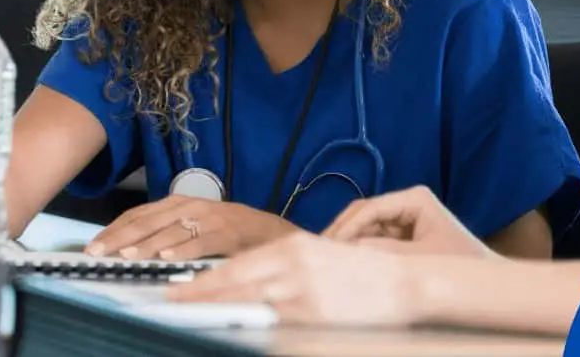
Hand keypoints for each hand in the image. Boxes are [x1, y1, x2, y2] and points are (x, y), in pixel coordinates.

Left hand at [85, 196, 297, 259]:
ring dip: (146, 245)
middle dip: (120, 238)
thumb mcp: (192, 224)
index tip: (93, 245)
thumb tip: (128, 244)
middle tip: (99, 253)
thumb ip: (165, 230)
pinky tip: (167, 258)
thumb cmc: (228, 230)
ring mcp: (209, 218)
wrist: (269, 231)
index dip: (115, 229)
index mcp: (180, 202)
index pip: (139, 213)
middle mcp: (191, 206)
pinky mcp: (226, 232)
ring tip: (126, 256)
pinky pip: (200, 242)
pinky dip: (182, 250)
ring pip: (170, 231)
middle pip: (148, 221)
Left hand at [166, 231, 422, 326]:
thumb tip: (249, 286)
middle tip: (172, 302)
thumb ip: (285, 268)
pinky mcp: (315, 316)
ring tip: (192, 317)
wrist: (406, 283)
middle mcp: (294, 264)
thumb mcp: (321, 258)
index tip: (180, 287)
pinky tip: (237, 332)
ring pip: (248, 303)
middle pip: (235, 281)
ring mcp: (303, 292)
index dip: (206, 279)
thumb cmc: (364, 274)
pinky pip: (275, 325)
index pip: (238, 264)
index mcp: (294, 247)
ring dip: (218, 311)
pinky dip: (253, 329)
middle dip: (200, 293)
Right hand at [322, 186, 490, 257]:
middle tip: (321, 251)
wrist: (487, 281)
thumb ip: (384, 252)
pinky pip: (374, 237)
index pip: (370, 208)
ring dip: (349, 240)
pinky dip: (360, 248)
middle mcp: (407, 202)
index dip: (347, 226)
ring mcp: (405, 217)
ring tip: (330, 259)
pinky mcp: (403, 233)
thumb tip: (349, 248)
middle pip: (364, 213)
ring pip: (366, 226)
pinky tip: (347, 261)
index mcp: (414, 198)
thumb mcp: (419, 259)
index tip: (329, 246)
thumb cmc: (460, 265)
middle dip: (343, 231)